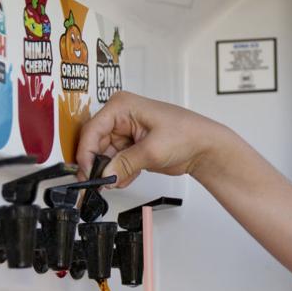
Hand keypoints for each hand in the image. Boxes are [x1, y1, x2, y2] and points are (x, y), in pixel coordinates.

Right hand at [75, 91, 228, 188]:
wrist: (205, 147)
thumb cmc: (187, 134)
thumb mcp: (152, 150)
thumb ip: (125, 163)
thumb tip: (105, 175)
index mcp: (122, 106)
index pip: (92, 129)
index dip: (86, 153)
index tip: (87, 172)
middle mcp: (121, 117)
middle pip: (95, 144)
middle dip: (98, 166)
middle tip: (99, 184)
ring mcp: (125, 132)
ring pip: (104, 156)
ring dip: (110, 172)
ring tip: (118, 181)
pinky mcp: (131, 146)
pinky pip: (116, 163)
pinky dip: (119, 173)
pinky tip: (128, 177)